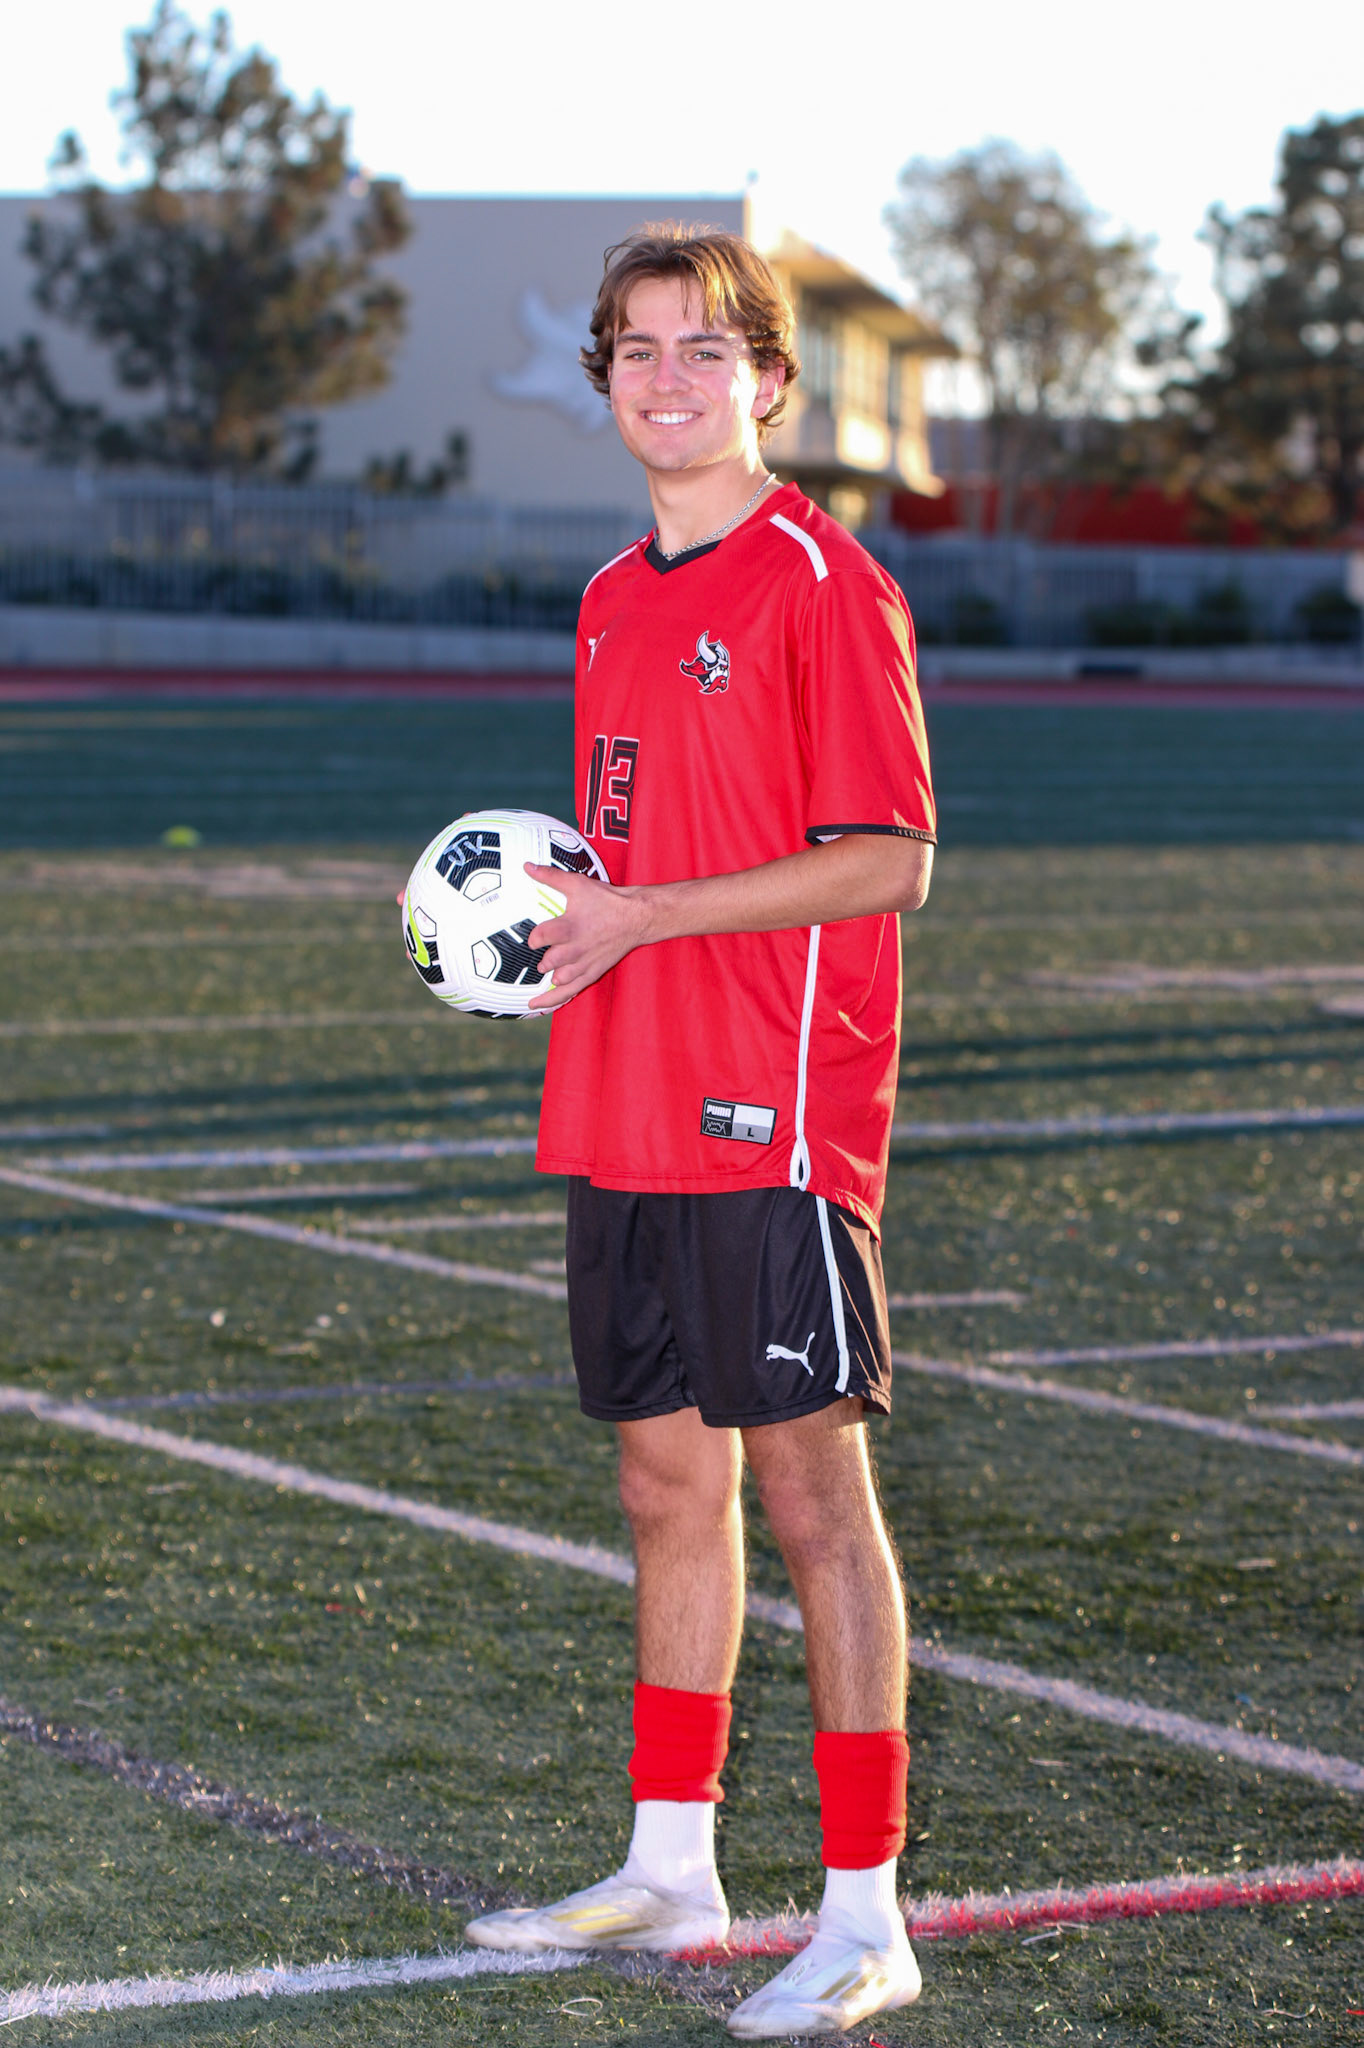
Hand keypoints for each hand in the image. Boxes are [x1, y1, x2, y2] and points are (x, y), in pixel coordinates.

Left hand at [524, 863, 649, 1009]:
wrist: (636, 918)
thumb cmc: (606, 900)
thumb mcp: (577, 884)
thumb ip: (550, 876)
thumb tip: (527, 866)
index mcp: (570, 927)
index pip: (543, 937)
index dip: (534, 938)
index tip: (534, 938)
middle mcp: (576, 949)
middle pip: (549, 962)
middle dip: (542, 960)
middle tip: (541, 955)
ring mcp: (585, 964)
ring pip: (559, 980)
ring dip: (548, 978)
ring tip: (539, 978)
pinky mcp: (592, 973)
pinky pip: (570, 992)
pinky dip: (553, 1001)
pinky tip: (538, 1006)